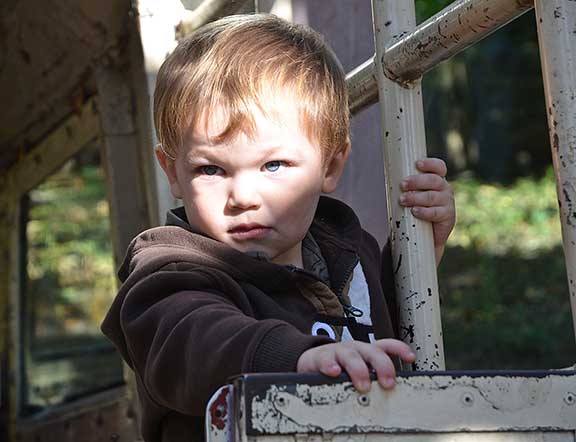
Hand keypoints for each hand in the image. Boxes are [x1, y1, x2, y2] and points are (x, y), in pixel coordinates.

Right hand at [296, 339, 414, 392]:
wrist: (311, 361)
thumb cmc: (340, 367)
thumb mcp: (360, 371)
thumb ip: (374, 379)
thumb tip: (390, 397)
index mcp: (367, 352)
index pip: (386, 346)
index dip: (400, 349)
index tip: (410, 358)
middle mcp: (355, 349)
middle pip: (372, 351)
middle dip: (383, 366)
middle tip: (388, 383)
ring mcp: (338, 352)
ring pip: (351, 356)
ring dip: (359, 370)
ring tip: (363, 384)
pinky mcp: (321, 357)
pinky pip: (326, 360)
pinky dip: (330, 366)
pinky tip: (334, 372)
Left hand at [399, 158, 454, 263]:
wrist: (426, 237)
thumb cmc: (415, 210)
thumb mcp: (412, 195)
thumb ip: (406, 186)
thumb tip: (387, 175)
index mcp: (437, 180)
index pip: (439, 167)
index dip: (430, 164)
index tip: (417, 164)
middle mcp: (445, 189)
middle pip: (434, 180)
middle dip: (417, 181)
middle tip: (402, 185)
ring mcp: (448, 202)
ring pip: (433, 196)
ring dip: (416, 197)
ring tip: (403, 200)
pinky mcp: (448, 217)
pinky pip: (436, 212)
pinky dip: (424, 211)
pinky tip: (415, 211)